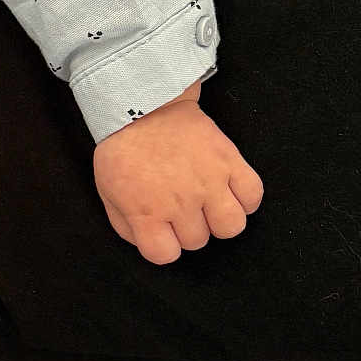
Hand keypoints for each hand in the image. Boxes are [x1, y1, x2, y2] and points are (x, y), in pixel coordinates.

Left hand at [93, 83, 263, 264]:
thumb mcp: (108, 191)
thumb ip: (126, 226)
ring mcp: (209, 181)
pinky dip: (244, 198)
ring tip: (207, 201)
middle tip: (180, 204)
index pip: (166, 255)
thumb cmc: (123, 148)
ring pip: (231, 227)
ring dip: (220, 219)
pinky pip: (253, 196)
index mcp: (147, 212)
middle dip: (188, 226)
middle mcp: (180, 202)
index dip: (163, 245)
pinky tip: (228, 189)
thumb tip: (149, 242)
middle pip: (198, 241)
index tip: (161, 230)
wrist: (143, 104)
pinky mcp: (230, 160)